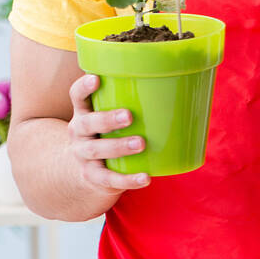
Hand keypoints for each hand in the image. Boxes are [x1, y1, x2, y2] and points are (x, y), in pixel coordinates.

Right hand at [67, 74, 149, 193]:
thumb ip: (130, 104)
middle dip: (107, 119)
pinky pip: (109, 179)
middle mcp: (79, 132)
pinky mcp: (93, 177)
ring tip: (140, 143)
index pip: (77, 96)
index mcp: (84, 112)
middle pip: (87, 123)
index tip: (96, 78)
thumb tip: (182, 88)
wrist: (85, 172)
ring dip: (119, 146)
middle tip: (129, 115)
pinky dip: (128, 180)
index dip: (83, 87)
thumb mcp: (108, 118)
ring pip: (97, 150)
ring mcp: (83, 156)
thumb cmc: (107, 134)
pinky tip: (145, 178)